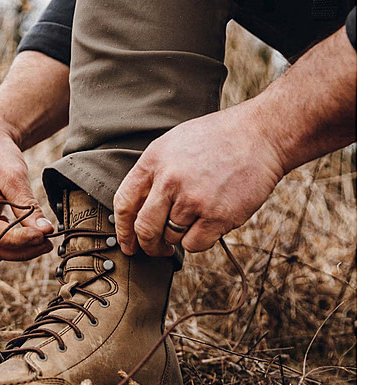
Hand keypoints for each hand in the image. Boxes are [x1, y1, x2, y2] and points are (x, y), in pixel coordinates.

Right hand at [0, 120, 54, 269]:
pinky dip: (6, 248)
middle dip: (20, 249)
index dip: (17, 238)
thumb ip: (29, 207)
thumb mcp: (14, 176)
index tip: (42, 236)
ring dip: (14, 252)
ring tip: (39, 238)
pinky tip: (21, 233)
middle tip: (48, 241)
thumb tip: (46, 232)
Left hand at [113, 105, 283, 256]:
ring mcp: (193, 199)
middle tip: (157, 249)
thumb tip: (138, 212)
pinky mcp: (216, 216)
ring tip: (200, 214)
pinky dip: (200, 240)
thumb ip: (154, 174)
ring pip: (172, 237)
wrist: (261, 135)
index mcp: (154, 160)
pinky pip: (195, 244)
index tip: (128, 244)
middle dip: (148, 246)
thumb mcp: (174, 144)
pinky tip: (211, 222)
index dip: (123, 230)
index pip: (124, 203)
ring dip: (181, 235)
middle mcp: (169, 180)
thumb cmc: (218, 140)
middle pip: (145, 228)